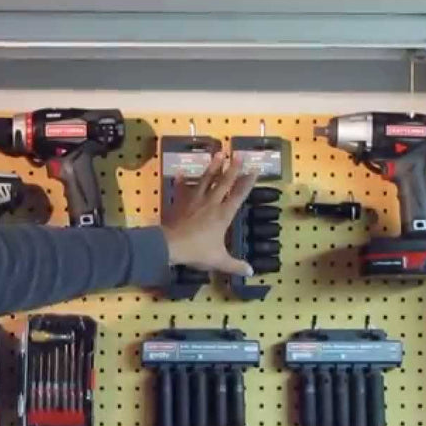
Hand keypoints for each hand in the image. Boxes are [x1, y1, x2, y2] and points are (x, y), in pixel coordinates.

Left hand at [161, 152, 258, 276]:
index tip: (255, 168)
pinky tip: (182, 172)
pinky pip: (182, 189)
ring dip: (212, 167)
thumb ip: (235, 265)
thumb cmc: (197, 251)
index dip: (248, 182)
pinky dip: (182, 181)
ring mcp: (195, 200)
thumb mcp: (219, 260)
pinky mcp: (180, 202)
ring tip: (218, 153)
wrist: (170, 245)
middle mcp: (211, 203)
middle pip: (224, 182)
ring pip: (206, 180)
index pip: (239, 195)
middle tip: (239, 153)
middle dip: (233, 168)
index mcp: (223, 215)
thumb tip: (251, 272)